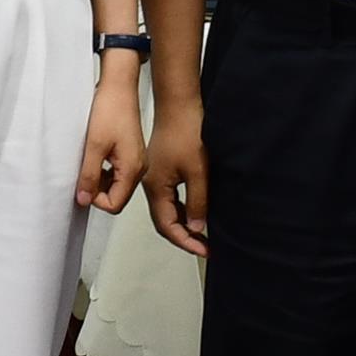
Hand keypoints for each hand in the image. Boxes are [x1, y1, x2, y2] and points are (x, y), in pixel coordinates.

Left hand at [74, 63, 146, 212]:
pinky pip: (116, 172)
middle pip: (116, 196)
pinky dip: (103, 169)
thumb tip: (83, 199)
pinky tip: (94, 155)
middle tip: (83, 170)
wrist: (119, 86)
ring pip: (115, 185)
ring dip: (98, 179)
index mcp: (133, 169)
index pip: (114, 204)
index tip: (83, 183)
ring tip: (88, 160)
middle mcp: (138, 168)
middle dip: (96, 189)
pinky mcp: (130, 153)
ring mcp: (136, 160)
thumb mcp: (94, 145)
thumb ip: (89, 175)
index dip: (95, 199)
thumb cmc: (110, 109)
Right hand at [145, 91, 210, 259]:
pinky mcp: (161, 169)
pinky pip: (169, 197)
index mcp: (156, 187)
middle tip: (205, 247)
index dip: (186, 241)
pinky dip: (182, 209)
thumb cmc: (185, 131)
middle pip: (164, 221)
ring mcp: (155, 177)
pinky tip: (195, 210)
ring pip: (167, 209)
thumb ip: (197, 202)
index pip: (167, 226)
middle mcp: (151, 185)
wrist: (178, 105)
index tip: (204, 250)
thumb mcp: (197, 171)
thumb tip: (197, 228)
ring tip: (203, 234)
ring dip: (184, 224)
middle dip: (184, 237)